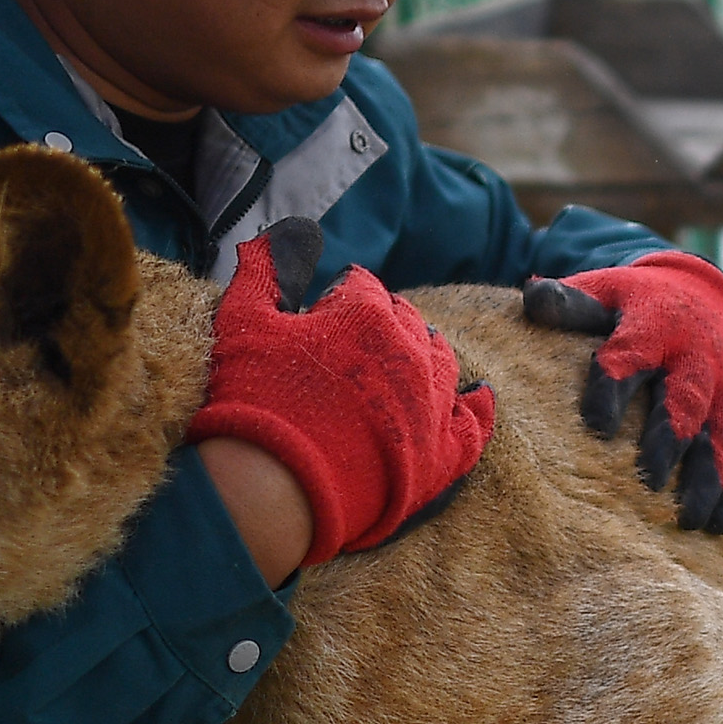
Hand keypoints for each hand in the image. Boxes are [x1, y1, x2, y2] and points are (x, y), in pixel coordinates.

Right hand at [185, 220, 492, 563]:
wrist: (272, 489)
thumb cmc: (253, 398)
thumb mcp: (242, 321)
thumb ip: (261, 272)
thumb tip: (270, 235)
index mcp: (367, 314)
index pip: (361, 287)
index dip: (338, 299)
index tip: (321, 314)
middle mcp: (410, 353)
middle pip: (406, 321)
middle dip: (383, 323)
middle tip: (357, 342)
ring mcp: (431, 405)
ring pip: (443, 362)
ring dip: (426, 354)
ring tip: (409, 360)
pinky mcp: (441, 455)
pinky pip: (474, 424)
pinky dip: (477, 408)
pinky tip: (480, 397)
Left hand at [524, 246, 722, 533]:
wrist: (702, 298)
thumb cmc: (634, 306)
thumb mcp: (603, 294)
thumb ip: (569, 304)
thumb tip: (533, 295)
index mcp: (656, 323)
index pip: (632, 353)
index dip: (615, 387)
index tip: (597, 427)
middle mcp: (700, 356)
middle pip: (687, 401)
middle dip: (670, 441)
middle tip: (648, 483)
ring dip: (711, 478)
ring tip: (690, 519)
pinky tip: (722, 524)